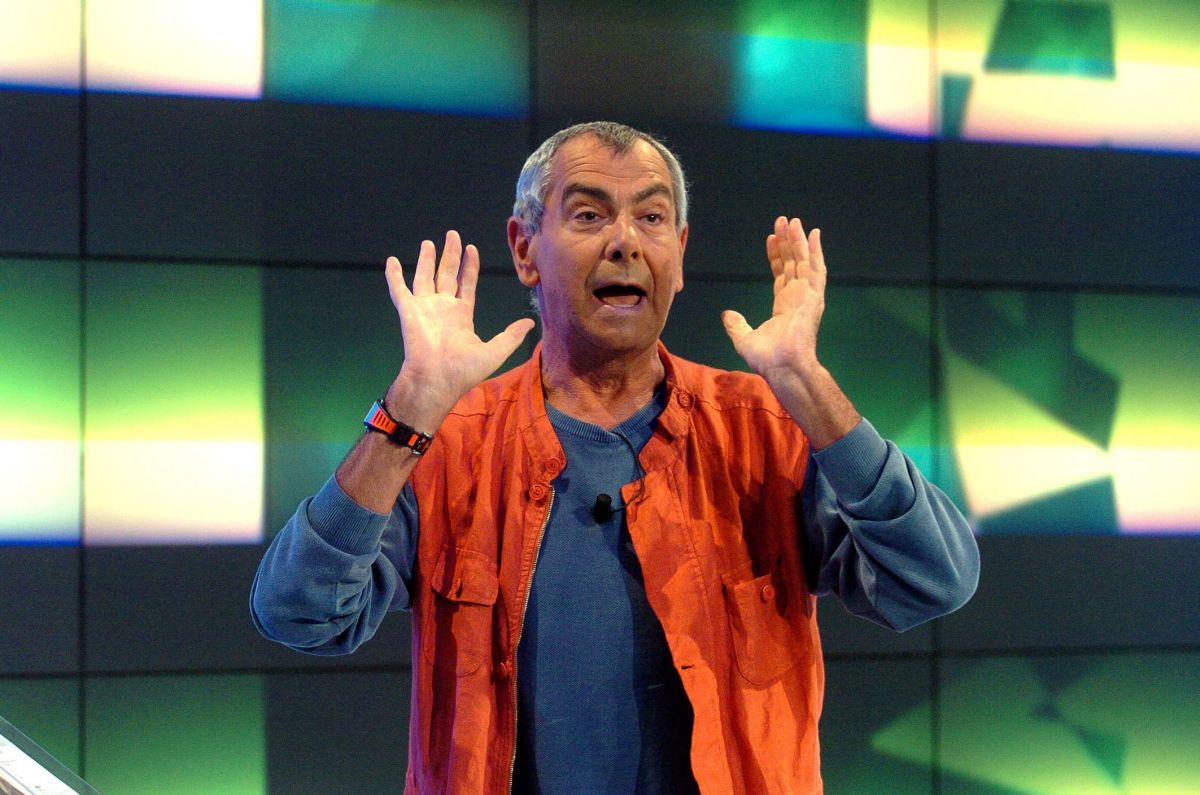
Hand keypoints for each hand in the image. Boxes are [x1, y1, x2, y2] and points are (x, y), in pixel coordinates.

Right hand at [385, 231, 534, 428]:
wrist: (436, 380)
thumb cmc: (464, 371)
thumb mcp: (495, 352)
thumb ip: (510, 335)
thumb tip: (530, 323)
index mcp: (461, 315)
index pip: (466, 284)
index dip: (470, 266)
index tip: (472, 249)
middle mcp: (443, 308)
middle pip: (447, 274)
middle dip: (450, 254)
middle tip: (453, 234)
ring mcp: (425, 308)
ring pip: (425, 276)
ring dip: (426, 259)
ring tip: (428, 242)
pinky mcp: (409, 311)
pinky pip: (399, 289)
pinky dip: (394, 276)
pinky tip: (392, 261)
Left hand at [722, 216, 857, 448]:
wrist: (782, 366)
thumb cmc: (767, 359)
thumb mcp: (744, 338)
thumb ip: (736, 325)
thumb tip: (727, 314)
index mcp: (784, 306)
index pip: (781, 274)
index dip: (776, 255)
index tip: (771, 238)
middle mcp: (797, 297)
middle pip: (793, 263)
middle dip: (788, 242)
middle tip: (782, 221)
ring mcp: (807, 296)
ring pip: (804, 261)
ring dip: (800, 241)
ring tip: (793, 221)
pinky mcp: (813, 296)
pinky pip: (816, 269)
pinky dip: (816, 251)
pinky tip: (814, 234)